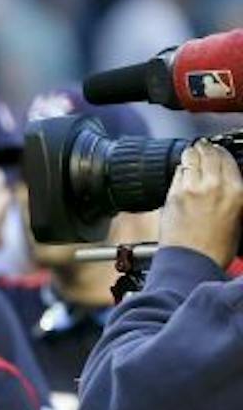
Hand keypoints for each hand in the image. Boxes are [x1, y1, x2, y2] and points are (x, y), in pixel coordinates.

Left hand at [158, 140, 242, 268]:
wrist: (191, 262)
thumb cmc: (215, 247)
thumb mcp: (237, 217)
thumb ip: (230, 193)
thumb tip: (224, 180)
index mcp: (236, 191)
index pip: (228, 159)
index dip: (221, 152)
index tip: (218, 151)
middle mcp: (215, 186)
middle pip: (210, 154)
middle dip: (206, 148)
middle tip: (204, 147)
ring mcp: (192, 189)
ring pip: (191, 158)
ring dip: (192, 154)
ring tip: (192, 152)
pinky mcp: (173, 195)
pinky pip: (178, 172)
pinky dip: (181, 168)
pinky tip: (182, 169)